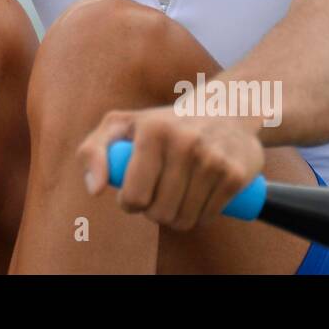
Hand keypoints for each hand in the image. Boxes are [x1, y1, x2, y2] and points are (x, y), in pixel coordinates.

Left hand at [77, 106, 263, 230]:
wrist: (224, 109)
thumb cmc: (163, 123)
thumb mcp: (122, 125)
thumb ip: (93, 152)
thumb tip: (94, 190)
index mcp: (153, 130)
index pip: (134, 195)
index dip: (130, 203)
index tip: (133, 194)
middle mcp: (185, 142)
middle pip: (159, 212)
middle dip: (153, 212)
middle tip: (156, 196)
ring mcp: (213, 159)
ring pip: (184, 220)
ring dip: (176, 219)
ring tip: (175, 198)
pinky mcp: (235, 175)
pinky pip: (208, 217)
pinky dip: (200, 217)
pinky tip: (197, 199)